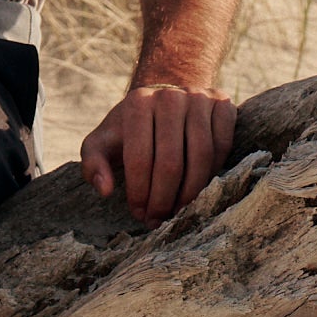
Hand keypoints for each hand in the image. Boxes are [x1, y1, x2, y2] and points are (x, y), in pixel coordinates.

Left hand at [79, 80, 236, 224]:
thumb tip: (105, 190)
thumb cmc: (130, 130)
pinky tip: (198, 189)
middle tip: (159, 220)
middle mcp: (170, 96)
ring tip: (178, 211)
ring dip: (190, 193)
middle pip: (172, 162)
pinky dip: (212, 173)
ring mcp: (200, 97)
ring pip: (201, 156)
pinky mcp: (223, 104)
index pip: (140, 158)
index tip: (139, 214)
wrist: (164, 100)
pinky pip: (222, 146)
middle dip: (164, 200)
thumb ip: (93, 164)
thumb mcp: (102, 142)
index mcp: (138, 103)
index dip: (140, 193)